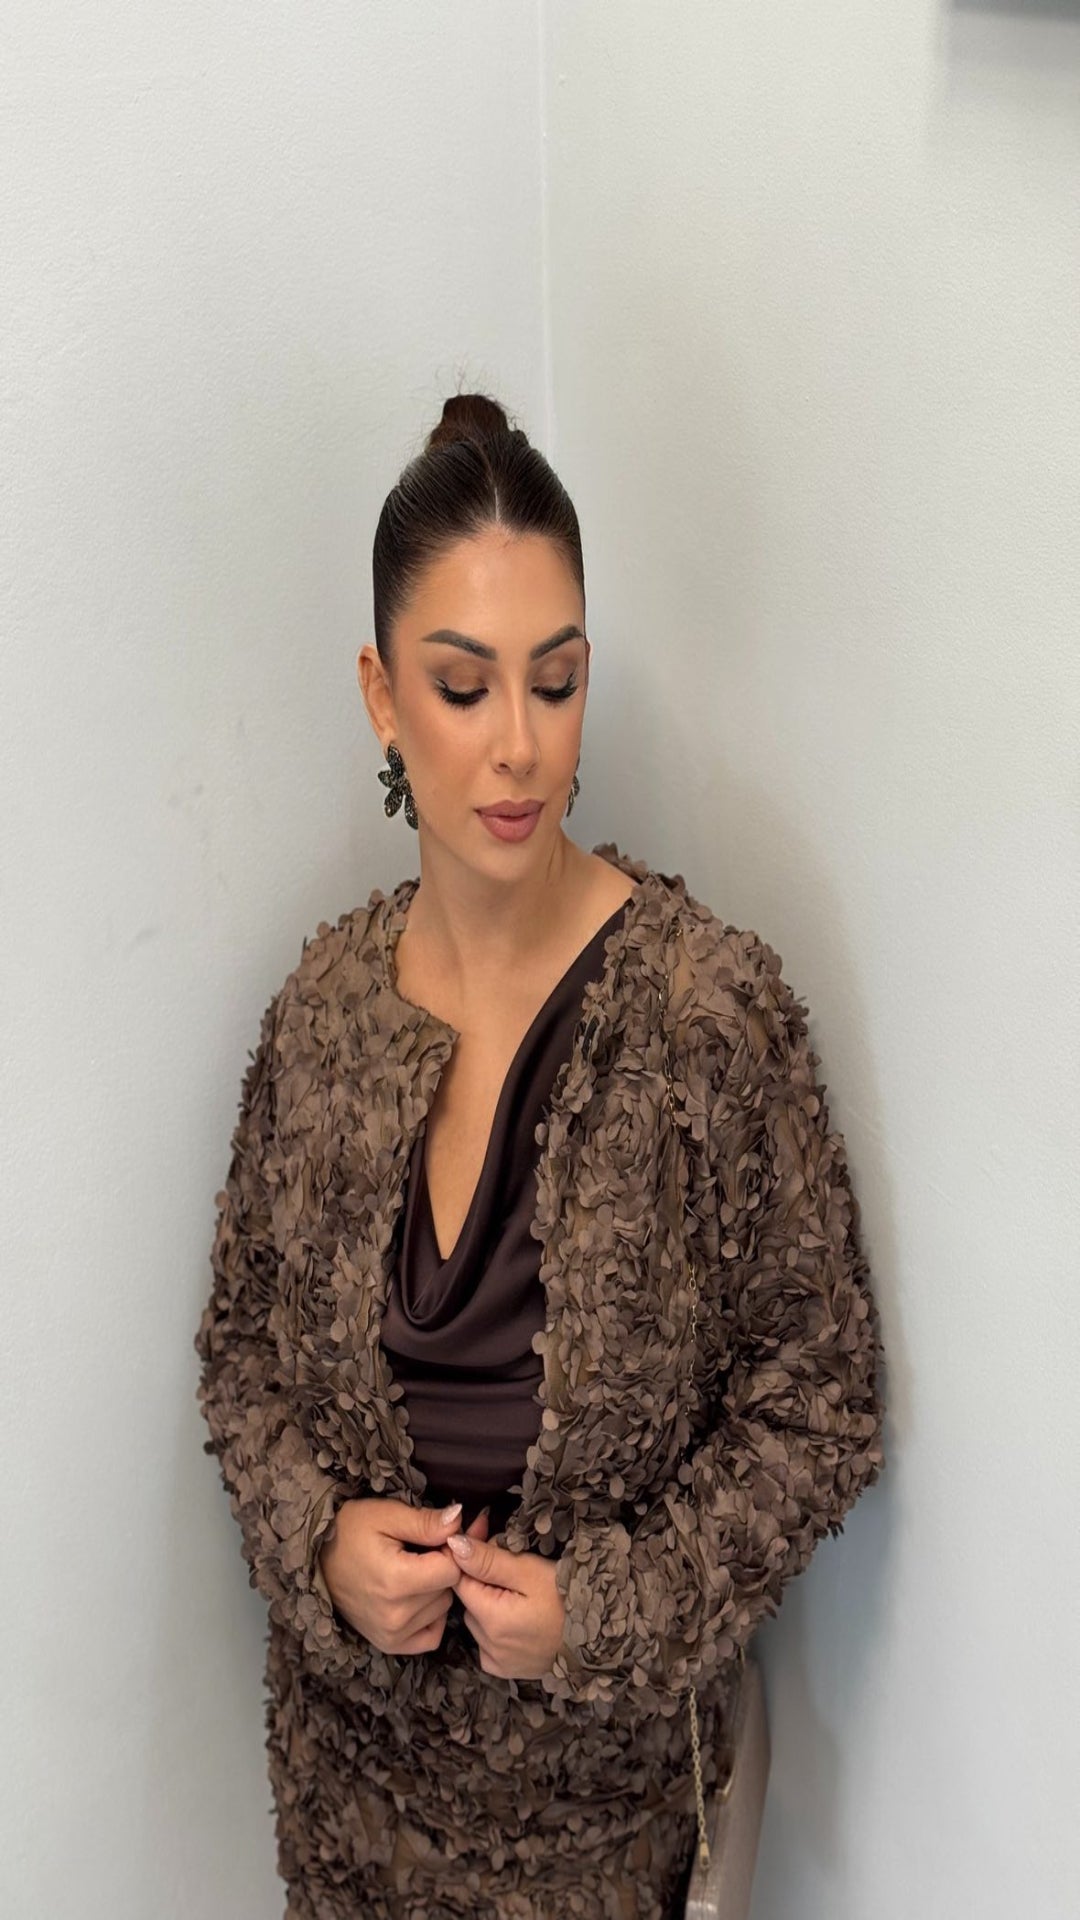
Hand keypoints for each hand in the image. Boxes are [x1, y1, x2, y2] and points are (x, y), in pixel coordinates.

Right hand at [317, 1498, 488, 1656]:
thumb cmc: (351, 1530)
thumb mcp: (387, 1515)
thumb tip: (460, 1520)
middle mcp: (396, 1615)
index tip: (432, 1539)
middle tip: (418, 1552)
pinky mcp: (390, 1644)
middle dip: (441, 1568)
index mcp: (397, 1581)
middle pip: (448, 1590)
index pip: (453, 1570)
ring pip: (442, 1609)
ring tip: (410, 1572)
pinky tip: (414, 1597)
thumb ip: (426, 1522)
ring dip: (435, 1590)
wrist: (316, 1559)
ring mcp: (392, 1635)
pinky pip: (432, 1635)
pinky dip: (430, 1617)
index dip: (449, 1550)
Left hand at [444, 1530, 566, 1679]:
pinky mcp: (506, 1670)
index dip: (470, 1555)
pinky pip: (487, 1642)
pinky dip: (495, 1627)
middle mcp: (487, 1645)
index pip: (459, 1579)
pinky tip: (518, 1618)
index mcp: (490, 1619)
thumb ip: (488, 1559)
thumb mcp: (529, 1571)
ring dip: (489, 1602)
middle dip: (482, 1578)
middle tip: (511, 1561)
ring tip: (520, 1592)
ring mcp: (496, 1661)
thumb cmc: (567, 1598)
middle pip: (469, 1600)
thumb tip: (453, 1545)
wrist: (600, 1636)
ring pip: (477, 1620)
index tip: (485, 1535)